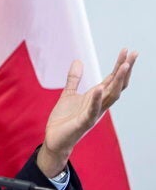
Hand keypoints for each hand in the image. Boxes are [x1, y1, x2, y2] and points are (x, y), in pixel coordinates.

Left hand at [37, 49, 137, 177]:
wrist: (55, 139)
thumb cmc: (64, 119)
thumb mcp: (68, 94)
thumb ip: (74, 79)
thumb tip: (78, 61)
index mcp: (97, 97)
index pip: (112, 79)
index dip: (120, 65)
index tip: (127, 50)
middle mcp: (100, 104)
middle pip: (117, 85)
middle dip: (125, 70)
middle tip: (133, 53)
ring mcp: (94, 113)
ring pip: (111, 96)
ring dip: (118, 81)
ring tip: (124, 66)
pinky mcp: (84, 122)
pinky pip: (93, 110)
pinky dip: (97, 99)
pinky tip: (100, 88)